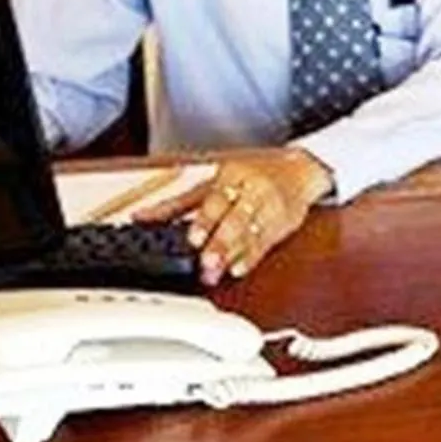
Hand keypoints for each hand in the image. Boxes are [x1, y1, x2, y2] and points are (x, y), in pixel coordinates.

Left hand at [136, 147, 333, 283]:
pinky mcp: (283, 223)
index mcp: (232, 175)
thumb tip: (141, 217)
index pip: (216, 199)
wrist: (299, 169)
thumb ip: (179, 203)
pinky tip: (238, 268)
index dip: (205, 220)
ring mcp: (270, 206)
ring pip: (250, 233)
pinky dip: (251, 257)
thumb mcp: (213, 182)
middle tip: (205, 262)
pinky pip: (266, 243)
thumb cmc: (251, 174)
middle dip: (220, 242)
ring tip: (216, 272)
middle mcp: (253, 189)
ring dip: (232, 254)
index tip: (193, 239)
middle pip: (235, 219)